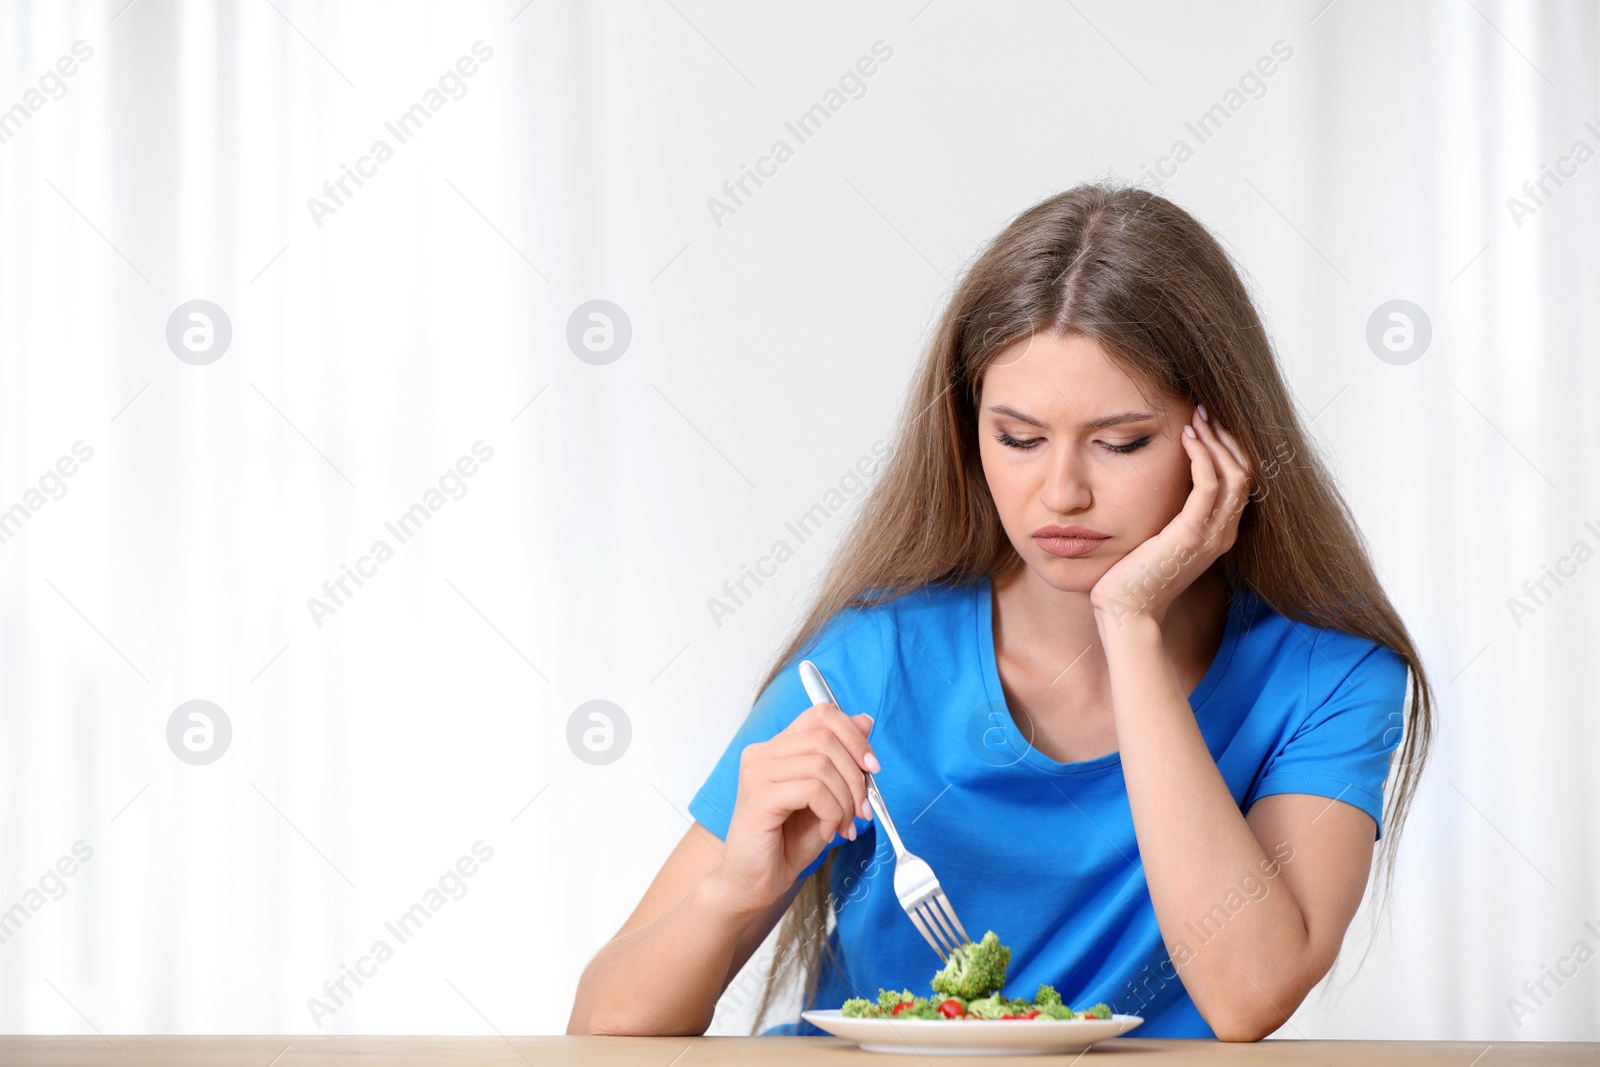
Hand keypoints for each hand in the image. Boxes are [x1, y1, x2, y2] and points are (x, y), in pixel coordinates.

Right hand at [711, 702, 877, 914]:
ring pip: (822, 764)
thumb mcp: (826, 796)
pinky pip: (812, 790)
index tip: (871, 767)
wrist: (755, 883)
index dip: (853, 735)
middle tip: (862, 808)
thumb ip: (841, 759)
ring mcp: (757, 773)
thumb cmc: (787, 843)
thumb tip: (865, 720)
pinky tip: (827, 831)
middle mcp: (762, 753)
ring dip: (845, 799)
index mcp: (777, 747)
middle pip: (825, 737)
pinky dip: (831, 812)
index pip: (821, 714)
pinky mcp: (759, 797)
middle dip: (856, 775)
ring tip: (844, 825)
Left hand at [1089, 404, 1251, 628]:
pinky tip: (1186, 438)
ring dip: (1215, 441)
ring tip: (1196, 417)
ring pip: (1233, 474)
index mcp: (1217, 534)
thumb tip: (1155, 486)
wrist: (1126, 612)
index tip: (1205, 423)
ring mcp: (1211, 535)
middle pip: (1243, 473)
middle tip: (1204, 410)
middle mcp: (1222, 534)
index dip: (1227, 449)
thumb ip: (1166, 516)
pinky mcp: (1191, 534)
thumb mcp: (1155, 540)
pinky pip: (1209, 485)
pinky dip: (1201, 456)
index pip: (1238, 481)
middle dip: (1225, 437)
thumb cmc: (1132, 578)